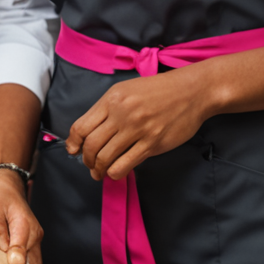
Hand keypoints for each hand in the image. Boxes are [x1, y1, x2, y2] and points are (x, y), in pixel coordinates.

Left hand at [66, 62, 219, 180]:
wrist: (191, 92)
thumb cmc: (158, 90)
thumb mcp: (126, 90)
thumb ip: (108, 109)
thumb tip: (91, 132)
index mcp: (111, 99)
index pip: (81, 126)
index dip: (73, 143)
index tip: (73, 150)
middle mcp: (121, 114)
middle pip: (91, 145)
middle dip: (86, 160)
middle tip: (89, 165)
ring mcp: (137, 129)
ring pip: (106, 157)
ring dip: (98, 169)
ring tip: (99, 173)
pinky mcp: (152, 143)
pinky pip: (125, 164)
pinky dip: (115, 173)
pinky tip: (115, 173)